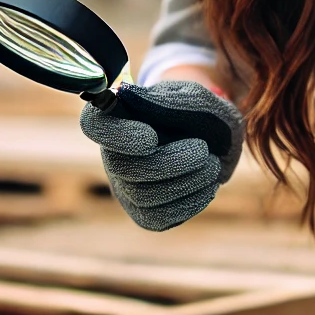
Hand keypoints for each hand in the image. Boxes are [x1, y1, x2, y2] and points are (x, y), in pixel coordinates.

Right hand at [80, 80, 243, 230]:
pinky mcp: (145, 212)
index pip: (94, 124)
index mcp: (119, 117)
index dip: (116, 134)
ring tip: (212, 166)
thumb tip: (129, 97)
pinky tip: (208, 185)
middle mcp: (115, 153)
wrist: (220, 142)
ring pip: (142, 196)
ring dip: (186, 182)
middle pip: (122, 167)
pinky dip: (191, 202)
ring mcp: (127, 186)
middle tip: (202, 150)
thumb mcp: (197, 99)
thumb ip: (171, 101)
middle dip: (169, 163)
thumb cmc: (203, 114)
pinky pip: (159, 218)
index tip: (150, 137)